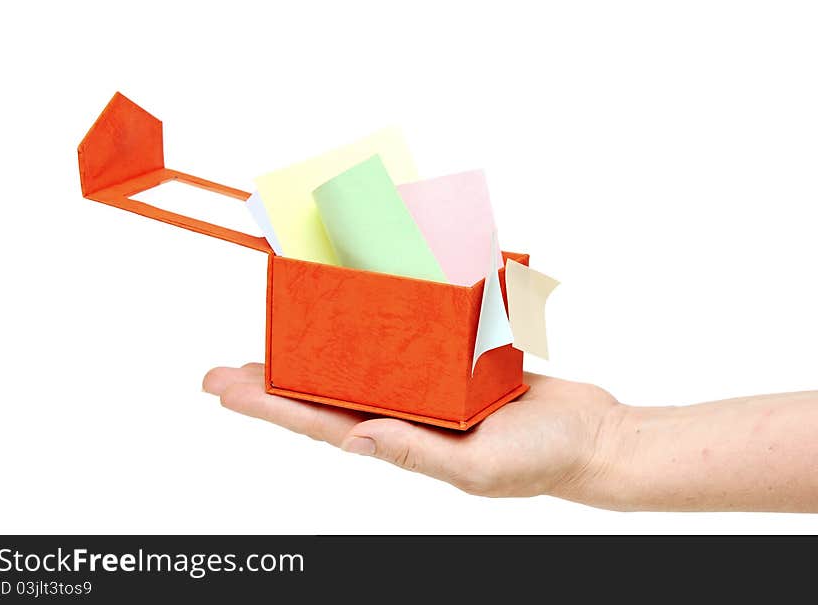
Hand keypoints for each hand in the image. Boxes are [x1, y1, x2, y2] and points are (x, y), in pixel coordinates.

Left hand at [202, 363, 622, 499]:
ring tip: (279, 333)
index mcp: (402, 441)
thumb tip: (353, 439)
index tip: (225, 388)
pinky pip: (407, 342)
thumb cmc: (542, 461)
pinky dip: (378, 326)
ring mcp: (429, 389)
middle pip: (326, 392)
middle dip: (275, 380)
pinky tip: (359, 311)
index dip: (270, 405)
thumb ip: (417, 454)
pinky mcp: (454, 365)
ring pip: (362, 363)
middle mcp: (406, 414)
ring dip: (319, 349)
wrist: (593, 437)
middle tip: (226, 366)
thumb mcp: (478, 468)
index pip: (320, 422)